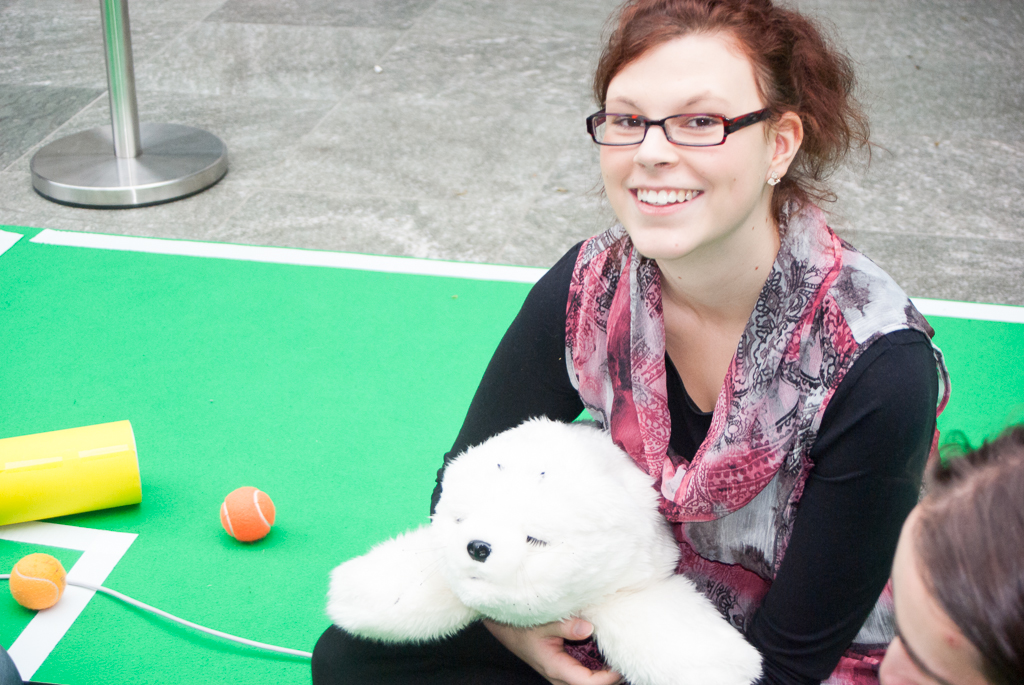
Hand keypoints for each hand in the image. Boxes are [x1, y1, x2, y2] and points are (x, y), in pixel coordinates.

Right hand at [483, 617, 622, 684]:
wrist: (506, 629)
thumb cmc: (521, 625)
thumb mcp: (542, 622)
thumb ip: (564, 625)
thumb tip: (588, 628)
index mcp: (556, 667)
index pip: (588, 683)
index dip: (608, 678)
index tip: (620, 665)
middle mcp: (560, 675)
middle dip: (610, 678)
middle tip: (625, 661)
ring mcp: (561, 673)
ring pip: (586, 681)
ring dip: (604, 674)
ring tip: (619, 658)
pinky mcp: (563, 667)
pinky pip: (583, 673)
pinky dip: (596, 667)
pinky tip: (605, 654)